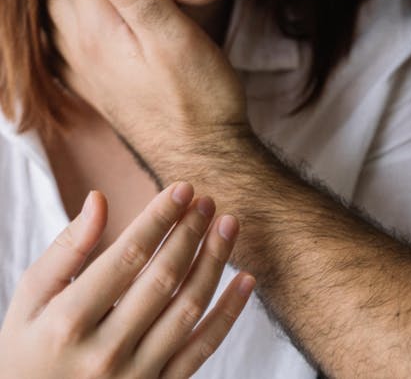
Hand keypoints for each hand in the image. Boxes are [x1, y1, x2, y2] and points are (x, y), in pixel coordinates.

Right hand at [0, 182, 253, 377]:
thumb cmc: (28, 347)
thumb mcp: (30, 299)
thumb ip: (66, 249)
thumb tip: (99, 199)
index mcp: (69, 322)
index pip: (127, 257)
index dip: (159, 219)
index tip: (183, 188)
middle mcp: (104, 353)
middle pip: (163, 280)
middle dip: (190, 233)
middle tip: (207, 200)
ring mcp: (134, 378)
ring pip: (188, 310)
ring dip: (214, 262)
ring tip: (229, 224)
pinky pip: (201, 351)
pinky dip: (229, 314)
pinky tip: (245, 279)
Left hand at [50, 0, 248, 186]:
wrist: (203, 158)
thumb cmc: (199, 96)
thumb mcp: (175, 37)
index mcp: (97, 28)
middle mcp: (79, 47)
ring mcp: (82, 69)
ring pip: (46, 12)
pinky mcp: (93, 84)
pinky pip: (53, 41)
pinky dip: (48, 16)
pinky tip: (53, 13)